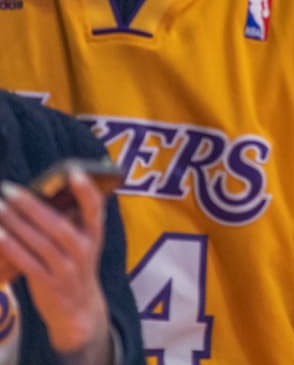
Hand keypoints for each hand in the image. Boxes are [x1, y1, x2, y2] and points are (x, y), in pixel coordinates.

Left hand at [0, 169, 110, 358]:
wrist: (79, 311)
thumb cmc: (77, 268)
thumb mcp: (86, 245)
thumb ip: (74, 222)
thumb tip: (48, 194)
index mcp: (94, 236)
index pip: (95, 209)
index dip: (86, 190)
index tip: (73, 171)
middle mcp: (83, 251)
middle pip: (57, 225)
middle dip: (32, 205)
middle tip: (9, 189)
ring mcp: (66, 269)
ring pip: (39, 242)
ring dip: (16, 223)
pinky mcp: (48, 284)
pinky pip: (27, 262)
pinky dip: (12, 247)